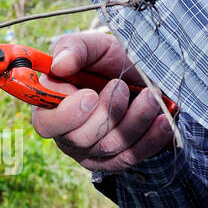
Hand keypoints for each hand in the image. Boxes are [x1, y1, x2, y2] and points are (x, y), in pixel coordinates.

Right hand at [32, 32, 175, 173]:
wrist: (143, 77)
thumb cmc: (110, 62)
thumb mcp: (94, 46)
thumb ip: (73, 48)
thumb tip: (60, 64)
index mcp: (51, 107)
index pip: (45, 124)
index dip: (66, 115)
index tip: (90, 95)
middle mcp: (67, 135)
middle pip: (80, 140)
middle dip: (107, 112)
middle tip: (121, 86)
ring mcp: (91, 152)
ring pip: (110, 147)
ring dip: (134, 120)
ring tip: (150, 95)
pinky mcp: (116, 161)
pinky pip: (132, 157)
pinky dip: (150, 139)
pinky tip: (162, 120)